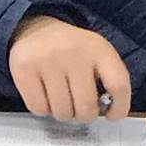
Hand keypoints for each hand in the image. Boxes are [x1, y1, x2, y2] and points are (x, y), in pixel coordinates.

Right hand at [8, 15, 131, 122]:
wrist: (35, 29)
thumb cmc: (71, 50)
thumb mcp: (96, 53)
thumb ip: (107, 78)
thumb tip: (108, 111)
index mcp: (98, 48)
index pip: (118, 84)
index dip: (120, 108)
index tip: (113, 115)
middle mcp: (74, 53)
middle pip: (87, 107)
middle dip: (84, 116)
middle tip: (80, 108)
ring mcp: (48, 61)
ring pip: (62, 112)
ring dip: (63, 113)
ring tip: (62, 97)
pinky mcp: (25, 69)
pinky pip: (39, 109)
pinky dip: (44, 108)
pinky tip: (45, 93)